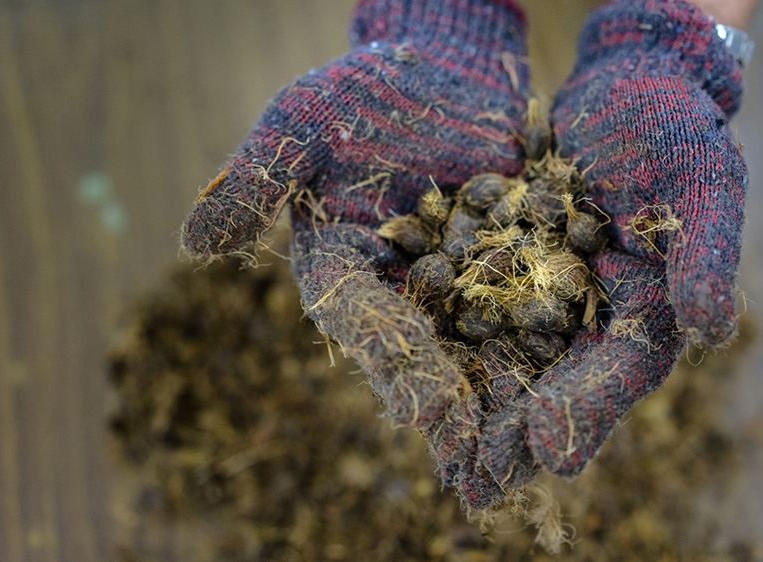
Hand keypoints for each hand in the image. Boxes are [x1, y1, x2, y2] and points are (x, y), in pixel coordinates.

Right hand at [181, 0, 530, 506]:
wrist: (448, 71)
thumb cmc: (368, 90)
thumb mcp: (304, 119)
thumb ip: (258, 176)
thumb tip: (191, 240)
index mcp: (341, 269)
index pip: (362, 322)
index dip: (392, 362)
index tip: (425, 405)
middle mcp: (396, 292)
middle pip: (420, 356)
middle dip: (448, 407)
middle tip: (478, 458)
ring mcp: (454, 288)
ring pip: (475, 351)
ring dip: (498, 401)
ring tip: (525, 452)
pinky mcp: (504, 273)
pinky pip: (524, 316)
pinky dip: (543, 352)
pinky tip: (571, 391)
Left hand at [478, 0, 747, 479]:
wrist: (626, 82)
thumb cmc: (676, 128)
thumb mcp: (701, 181)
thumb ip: (706, 255)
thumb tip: (712, 329)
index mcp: (651, 309)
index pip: (621, 371)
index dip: (587, 409)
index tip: (550, 449)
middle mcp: (597, 313)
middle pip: (557, 381)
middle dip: (517, 431)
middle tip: (476, 480)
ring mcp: (549, 290)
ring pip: (509, 354)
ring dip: (474, 401)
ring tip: (434, 445)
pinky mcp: (510, 263)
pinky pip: (475, 302)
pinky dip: (447, 333)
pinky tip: (410, 363)